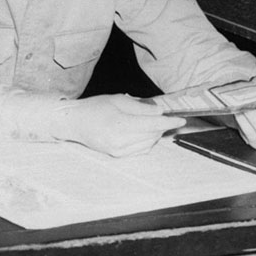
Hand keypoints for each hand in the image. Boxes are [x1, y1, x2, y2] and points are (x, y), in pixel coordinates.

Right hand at [50, 94, 185, 156]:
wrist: (74, 123)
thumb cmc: (95, 108)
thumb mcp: (118, 100)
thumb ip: (141, 107)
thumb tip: (160, 112)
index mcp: (120, 125)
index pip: (152, 125)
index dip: (169, 122)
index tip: (181, 119)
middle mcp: (121, 142)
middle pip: (152, 135)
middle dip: (162, 125)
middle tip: (164, 115)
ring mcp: (119, 151)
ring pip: (149, 143)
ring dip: (154, 133)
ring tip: (149, 121)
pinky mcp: (118, 155)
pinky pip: (141, 149)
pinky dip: (146, 140)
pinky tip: (141, 131)